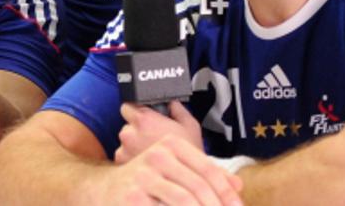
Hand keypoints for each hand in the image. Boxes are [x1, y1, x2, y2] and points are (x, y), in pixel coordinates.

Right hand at [100, 133, 242, 205]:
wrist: (106, 189)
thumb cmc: (147, 181)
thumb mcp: (175, 169)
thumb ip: (205, 175)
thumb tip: (238, 185)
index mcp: (171, 145)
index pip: (208, 169)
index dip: (227, 193)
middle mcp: (156, 156)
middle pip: (199, 187)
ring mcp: (143, 176)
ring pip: (184, 201)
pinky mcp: (133, 197)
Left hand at [116, 102, 203, 163]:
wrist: (188, 183)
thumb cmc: (190, 155)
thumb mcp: (190, 125)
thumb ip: (176, 108)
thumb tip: (171, 102)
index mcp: (143, 120)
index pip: (127, 106)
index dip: (136, 110)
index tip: (143, 116)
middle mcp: (129, 134)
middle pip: (126, 125)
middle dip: (137, 129)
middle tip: (152, 137)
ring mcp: (124, 150)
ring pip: (124, 141)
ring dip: (133, 144)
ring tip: (151, 152)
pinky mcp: (122, 165)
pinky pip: (124, 156)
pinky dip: (132, 158)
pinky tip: (147, 162)